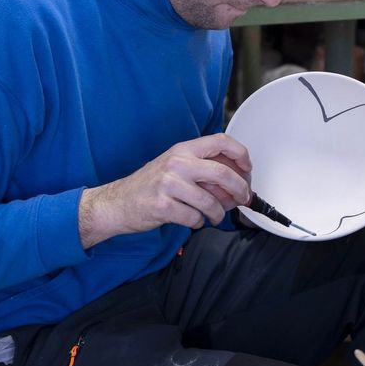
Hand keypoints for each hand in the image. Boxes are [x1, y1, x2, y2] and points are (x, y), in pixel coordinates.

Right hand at [78, 134, 251, 247]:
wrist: (116, 203)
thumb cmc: (149, 185)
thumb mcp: (174, 166)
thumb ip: (201, 168)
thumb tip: (236, 180)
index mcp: (182, 149)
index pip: (220, 141)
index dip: (241, 154)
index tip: (248, 168)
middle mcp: (177, 163)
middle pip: (223, 172)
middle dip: (240, 189)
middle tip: (244, 199)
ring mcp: (169, 184)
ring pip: (211, 201)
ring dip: (218, 214)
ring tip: (214, 217)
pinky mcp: (163, 206)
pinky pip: (194, 218)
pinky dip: (198, 223)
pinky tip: (192, 221)